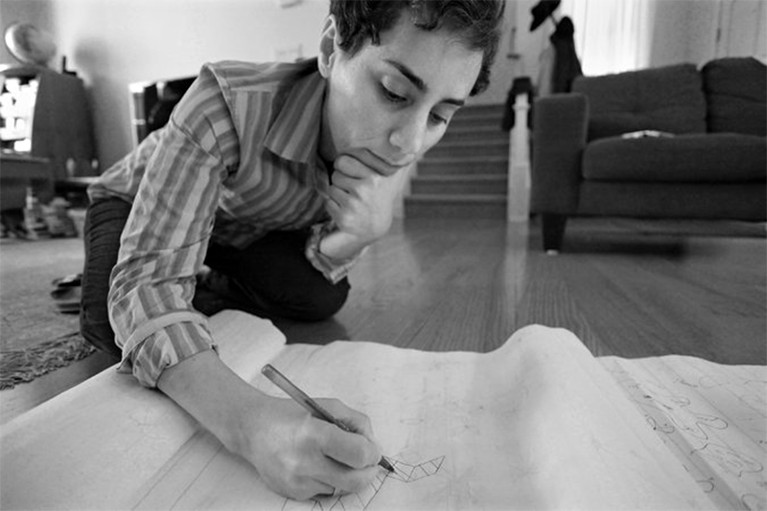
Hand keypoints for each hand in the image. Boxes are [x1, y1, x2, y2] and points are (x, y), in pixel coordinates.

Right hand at [241, 396, 383, 499]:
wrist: (253, 429)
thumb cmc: (292, 415)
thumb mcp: (328, 406)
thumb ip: (357, 422)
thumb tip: (373, 446)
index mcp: (314, 434)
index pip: (358, 454)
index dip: (373, 453)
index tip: (373, 450)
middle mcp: (304, 461)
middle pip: (354, 481)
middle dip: (368, 472)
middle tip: (368, 462)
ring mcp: (297, 481)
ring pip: (341, 488)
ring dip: (348, 475)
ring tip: (336, 457)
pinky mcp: (292, 493)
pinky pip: (325, 492)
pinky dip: (330, 480)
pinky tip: (319, 465)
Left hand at [321, 150, 409, 257]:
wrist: (376, 226)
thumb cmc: (380, 193)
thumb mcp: (390, 174)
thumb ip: (395, 154)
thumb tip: (420, 131)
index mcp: (373, 178)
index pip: (342, 160)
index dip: (345, 165)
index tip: (354, 171)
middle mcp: (363, 191)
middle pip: (335, 174)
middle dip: (341, 179)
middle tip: (354, 187)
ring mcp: (353, 206)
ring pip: (331, 189)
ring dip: (338, 193)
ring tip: (352, 198)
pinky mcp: (343, 218)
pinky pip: (327, 203)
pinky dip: (334, 205)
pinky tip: (347, 208)